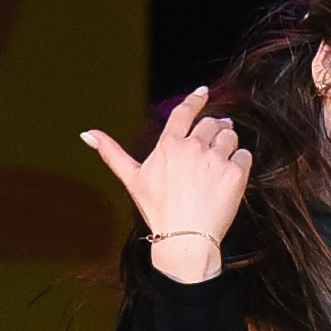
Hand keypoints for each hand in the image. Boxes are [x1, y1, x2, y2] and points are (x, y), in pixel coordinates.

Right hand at [81, 88, 252, 280]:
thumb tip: (86, 133)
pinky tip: (231, 176)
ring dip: (229, 143)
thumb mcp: (132, 179)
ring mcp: (215, 159)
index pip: (185, 111)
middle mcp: (193, 146)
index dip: (196, 99)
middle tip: (216, 139)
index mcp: (169, 144)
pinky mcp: (235, 173)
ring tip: (222, 159)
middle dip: (216, 128)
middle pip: (212, 123)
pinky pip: (244, 155)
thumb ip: (111, 152)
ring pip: (230, 136)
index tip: (203, 92)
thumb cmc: (158, 210)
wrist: (185, 239)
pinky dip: (240, 161)